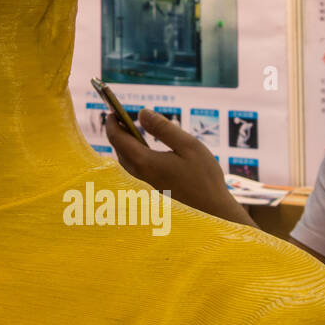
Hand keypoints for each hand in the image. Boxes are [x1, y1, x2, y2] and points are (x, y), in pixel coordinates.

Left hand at [105, 108, 255, 227]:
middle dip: (118, 133)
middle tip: (122, 118)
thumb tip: (141, 112)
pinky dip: (134, 156)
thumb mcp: (189, 146)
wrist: (213, 213)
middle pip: (119, 150)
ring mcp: (142, 187)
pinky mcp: (149, 193)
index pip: (117, 139)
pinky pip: (133, 170)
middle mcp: (137, 176)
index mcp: (144, 162)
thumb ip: (164, 128)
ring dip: (126, 145)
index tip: (111, 111)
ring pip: (125, 161)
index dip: (112, 123)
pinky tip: (146, 151)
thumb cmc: (204, 179)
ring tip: (134, 131)